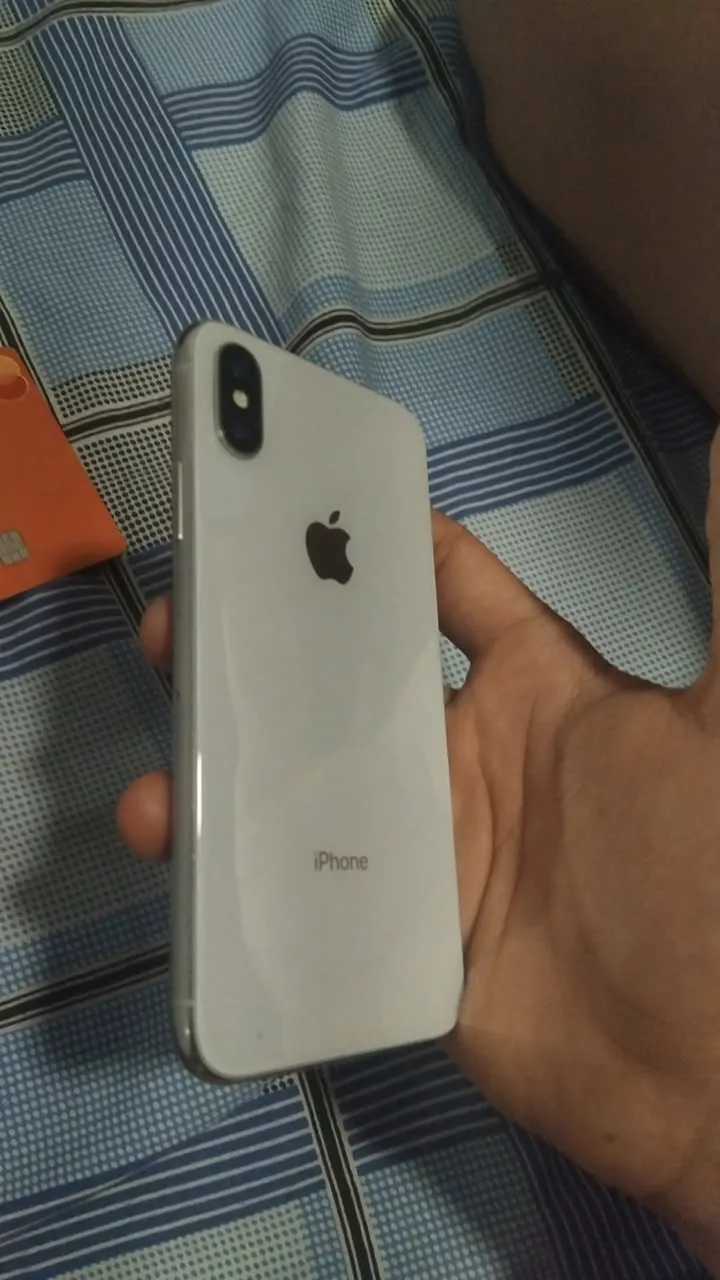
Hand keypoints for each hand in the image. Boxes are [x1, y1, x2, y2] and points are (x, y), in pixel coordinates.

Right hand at [118, 450, 719, 1259]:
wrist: (707, 1074)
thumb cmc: (704, 879)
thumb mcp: (717, 722)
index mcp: (537, 692)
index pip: (445, 591)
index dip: (379, 540)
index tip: (294, 498)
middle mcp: (470, 760)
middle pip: (345, 684)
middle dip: (261, 649)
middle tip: (182, 628)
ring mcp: (427, 851)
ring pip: (304, 792)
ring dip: (227, 776)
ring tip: (164, 785)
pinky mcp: (395, 936)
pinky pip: (299, 896)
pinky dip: (236, 884)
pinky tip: (188, 872)